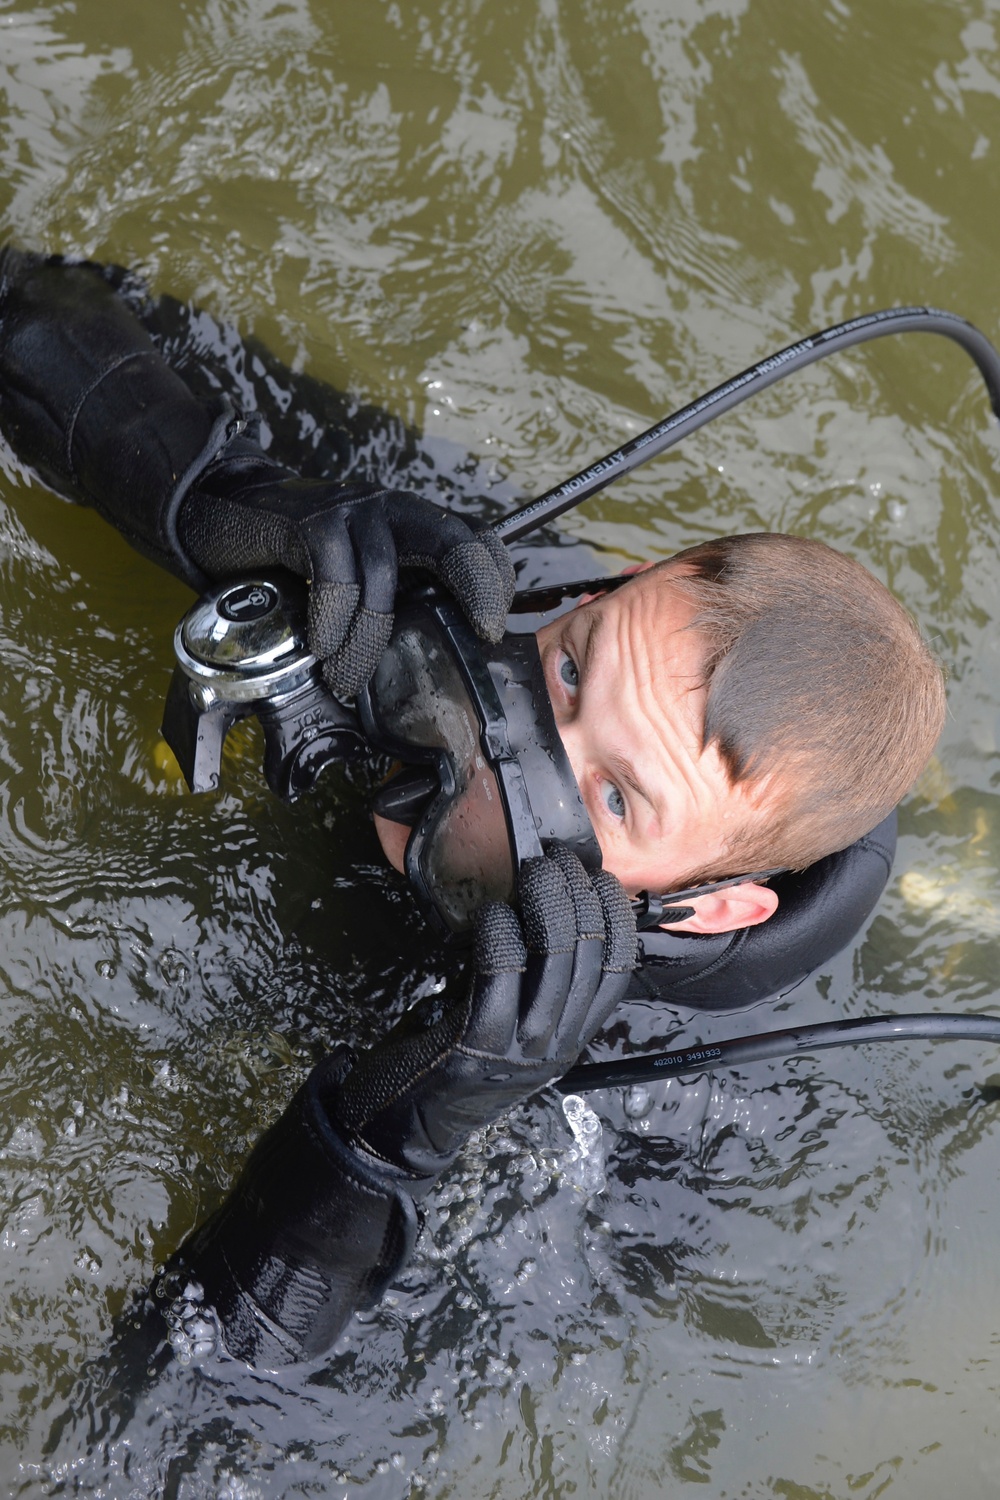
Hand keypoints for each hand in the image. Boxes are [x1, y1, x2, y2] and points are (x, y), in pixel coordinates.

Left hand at [153, 846, 634, 1366]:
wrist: (402, 1127)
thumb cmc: (453, 1058)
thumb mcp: (512, 1023)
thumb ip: (535, 980)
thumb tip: (548, 908)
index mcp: (571, 1036)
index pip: (619, 970)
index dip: (616, 916)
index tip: (599, 877)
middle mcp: (555, 1043)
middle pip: (588, 954)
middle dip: (578, 894)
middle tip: (558, 859)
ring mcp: (519, 1047)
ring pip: (553, 959)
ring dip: (543, 902)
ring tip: (532, 870)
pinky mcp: (477, 1043)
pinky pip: (499, 974)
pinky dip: (497, 933)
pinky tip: (490, 913)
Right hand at [179, 446, 515, 697]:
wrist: (235, 510)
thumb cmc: (306, 555)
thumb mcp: (362, 572)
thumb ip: (394, 597)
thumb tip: (423, 661)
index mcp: (413, 523)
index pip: (476, 538)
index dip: (494, 577)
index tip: (493, 624)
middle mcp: (393, 510)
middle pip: (455, 539)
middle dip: (476, 585)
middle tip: (482, 634)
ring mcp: (355, 512)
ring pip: (382, 580)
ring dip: (368, 640)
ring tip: (348, 681)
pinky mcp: (314, 521)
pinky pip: (335, 577)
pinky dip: (331, 620)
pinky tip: (322, 649)